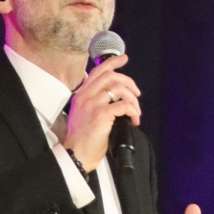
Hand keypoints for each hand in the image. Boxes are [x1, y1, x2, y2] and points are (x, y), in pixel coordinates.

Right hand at [63, 55, 141, 171]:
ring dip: (133, 100)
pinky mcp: (101, 115)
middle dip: (129, 82)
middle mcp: (85, 96)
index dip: (112, 62)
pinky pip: (123, 105)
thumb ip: (93, 102)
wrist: (76, 154)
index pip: (97, 71)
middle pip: (110, 76)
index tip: (124, 58)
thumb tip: (115, 96)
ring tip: (136, 112)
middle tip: (137, 93)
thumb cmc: (82, 139)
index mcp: (81, 95)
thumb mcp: (83, 115)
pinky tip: (134, 119)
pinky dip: (132, 111)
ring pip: (119, 89)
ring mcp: (92, 104)